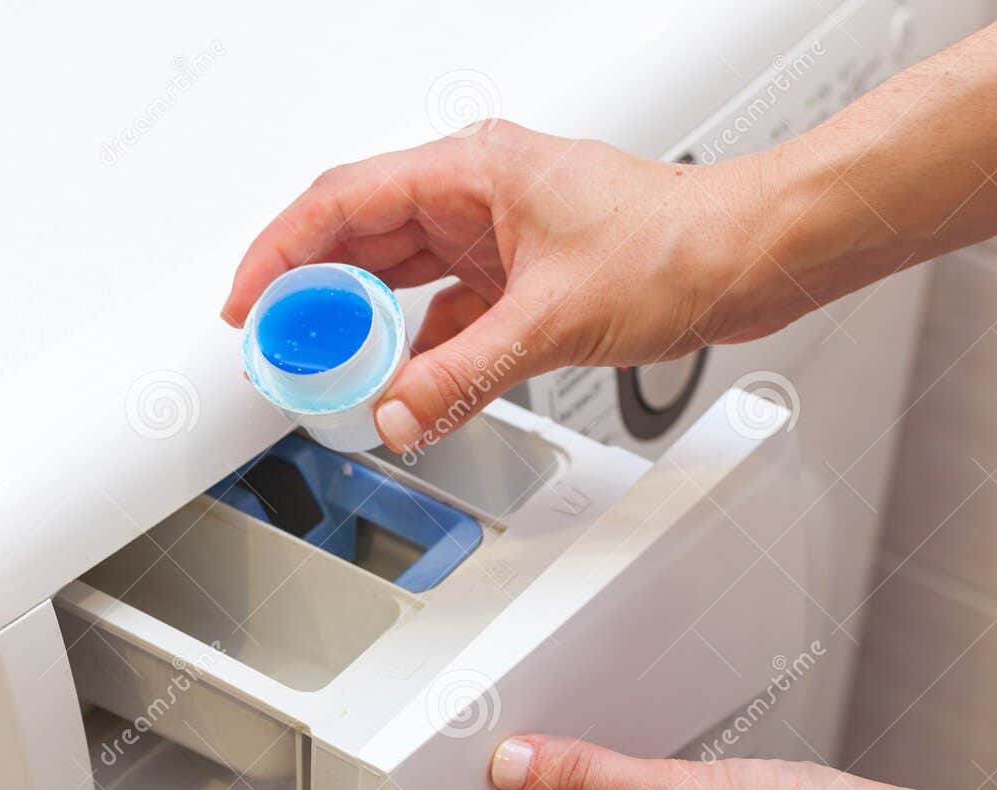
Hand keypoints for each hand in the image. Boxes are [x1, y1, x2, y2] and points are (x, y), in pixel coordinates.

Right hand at [221, 122, 805, 452]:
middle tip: (280, 348)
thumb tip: (398, 412)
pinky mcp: (526, 275)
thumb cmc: (677, 246)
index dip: (281, 252)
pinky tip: (408, 382)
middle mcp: (480, 195)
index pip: (343, 202)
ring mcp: (502, 235)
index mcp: (473, 171)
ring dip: (371, 323)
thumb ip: (465, 375)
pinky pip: (452, 310)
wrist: (748, 258)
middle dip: (317, 294)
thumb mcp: (553, 320)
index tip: (247, 303)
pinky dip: (426, 347)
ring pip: (408, 276)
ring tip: (332, 369)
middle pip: (365, 238)